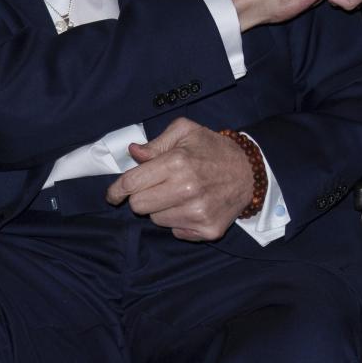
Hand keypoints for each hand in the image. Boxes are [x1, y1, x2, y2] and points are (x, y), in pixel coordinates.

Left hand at [105, 117, 252, 240]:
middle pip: (138, 206)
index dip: (116, 190)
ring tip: (179, 193)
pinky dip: (178, 220)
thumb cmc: (213, 148)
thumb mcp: (185, 131)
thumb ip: (156, 143)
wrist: (249, 171)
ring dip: (161, 208)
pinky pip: (175, 231)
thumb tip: (133, 153)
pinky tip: (191, 206)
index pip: (132, 183)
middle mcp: (187, 190)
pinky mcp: (208, 230)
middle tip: (155, 187)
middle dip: (140, 196)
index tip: (112, 195)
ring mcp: (198, 213)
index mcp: (177, 162)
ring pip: (156, 220)